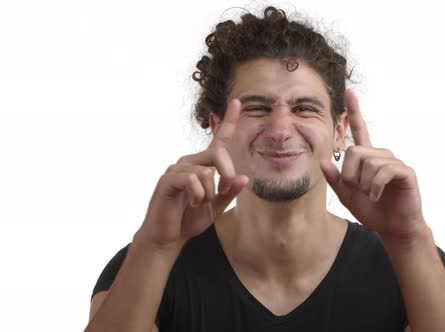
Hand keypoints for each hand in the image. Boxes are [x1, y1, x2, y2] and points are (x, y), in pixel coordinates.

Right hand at [135, 99, 248, 253]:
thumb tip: (245, 178)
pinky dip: (198, 195)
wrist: (169, 236)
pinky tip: (192, 203)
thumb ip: (230, 192)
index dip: (228, 121)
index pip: (219, 140)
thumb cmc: (190, 218)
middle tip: (224, 191)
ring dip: (209, 193)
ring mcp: (177, 169)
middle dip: (227, 174)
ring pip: (206, 171)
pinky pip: (192, 180)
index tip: (237, 102)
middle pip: (218, 154)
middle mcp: (190, 162)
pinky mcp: (168, 180)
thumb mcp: (217, 206)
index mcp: (203, 165)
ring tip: (199, 203)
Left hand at [320, 90, 427, 240]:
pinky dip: (374, 186)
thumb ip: (335, 180)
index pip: (360, 130)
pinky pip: (383, 171)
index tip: (349, 92)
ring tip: (369, 195)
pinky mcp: (405, 172)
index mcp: (368, 159)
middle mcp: (381, 156)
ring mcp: (394, 163)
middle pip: (354, 151)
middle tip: (357, 190)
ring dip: (362, 184)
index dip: (355, 111)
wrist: (394, 228)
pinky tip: (376, 195)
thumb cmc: (373, 211)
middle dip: (349, 175)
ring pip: (367, 162)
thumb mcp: (347, 197)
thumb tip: (322, 161)